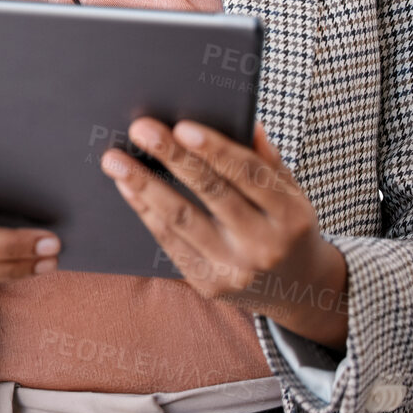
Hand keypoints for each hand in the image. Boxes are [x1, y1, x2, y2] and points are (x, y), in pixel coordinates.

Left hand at [101, 118, 349, 349]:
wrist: (297, 290)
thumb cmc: (287, 227)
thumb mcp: (293, 194)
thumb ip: (268, 160)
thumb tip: (247, 122)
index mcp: (291, 215)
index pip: (250, 174)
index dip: (215, 149)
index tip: (182, 127)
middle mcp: (264, 245)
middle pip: (211, 193)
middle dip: (173, 158)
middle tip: (140, 129)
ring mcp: (235, 269)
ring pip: (182, 219)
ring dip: (144, 185)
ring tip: (115, 160)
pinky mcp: (209, 285)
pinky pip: (170, 242)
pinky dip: (146, 211)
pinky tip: (127, 187)